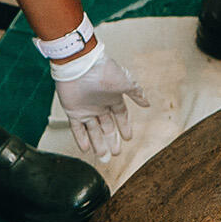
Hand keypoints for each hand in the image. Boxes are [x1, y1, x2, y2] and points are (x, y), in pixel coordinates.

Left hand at [53, 43, 149, 159]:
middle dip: (111, 140)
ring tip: (103, 157)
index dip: (124, 127)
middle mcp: (99, 105)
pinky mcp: (72, 111)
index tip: (128, 138)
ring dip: (98, 144)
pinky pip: (77, 128)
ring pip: (93, 131)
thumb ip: (137, 94)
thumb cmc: (103, 70)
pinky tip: (87, 149)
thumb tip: (148, 104)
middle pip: (107, 127)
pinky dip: (81, 139)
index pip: (120, 116)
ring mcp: (86, 109)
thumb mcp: (126, 82)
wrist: (80, 64)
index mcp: (112, 98)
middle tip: (115, 153)